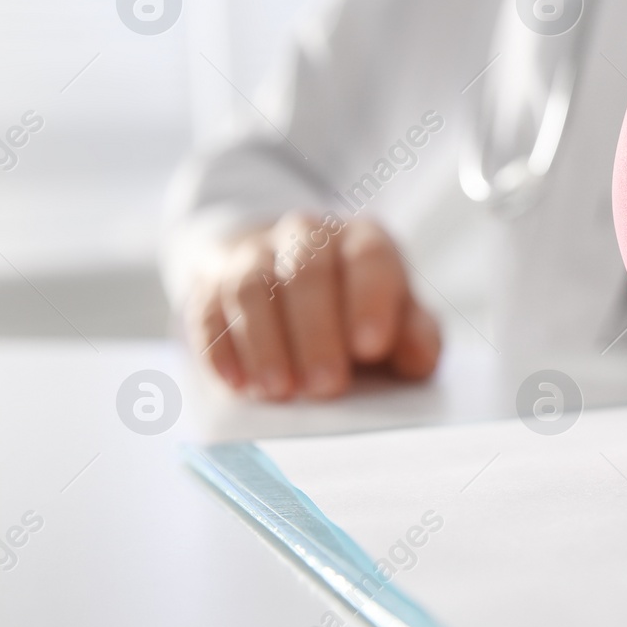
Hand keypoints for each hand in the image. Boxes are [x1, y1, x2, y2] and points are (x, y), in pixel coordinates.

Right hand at [184, 213, 440, 399]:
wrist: (286, 274)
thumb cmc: (355, 306)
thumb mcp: (396, 316)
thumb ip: (415, 336)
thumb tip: (419, 358)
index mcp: (362, 240)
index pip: (368, 257)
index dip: (369, 300)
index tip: (371, 347)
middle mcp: (307, 235)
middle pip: (307, 272)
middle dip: (316, 332)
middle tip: (326, 386)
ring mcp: (254, 253)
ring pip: (252, 286)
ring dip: (265, 342)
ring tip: (280, 390)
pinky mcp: (211, 282)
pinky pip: (208, 308)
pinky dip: (219, 347)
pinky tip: (236, 382)